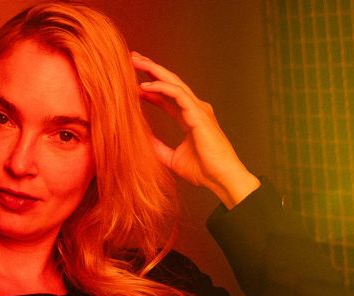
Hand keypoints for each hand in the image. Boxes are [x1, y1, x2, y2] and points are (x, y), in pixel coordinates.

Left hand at [131, 51, 260, 208]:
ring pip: (173, 82)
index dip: (152, 87)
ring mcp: (198, 109)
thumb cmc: (203, 170)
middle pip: (170, 82)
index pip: (168, 96)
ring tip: (135, 63)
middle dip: (151, 69)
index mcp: (190, 117)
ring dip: (153, 71)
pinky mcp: (199, 114)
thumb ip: (157, 147)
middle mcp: (195, 109)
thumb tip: (140, 139)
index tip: (133, 83)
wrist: (221, 178)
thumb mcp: (171, 158)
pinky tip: (144, 86)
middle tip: (133, 59)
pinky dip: (161, 88)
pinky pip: (178, 94)